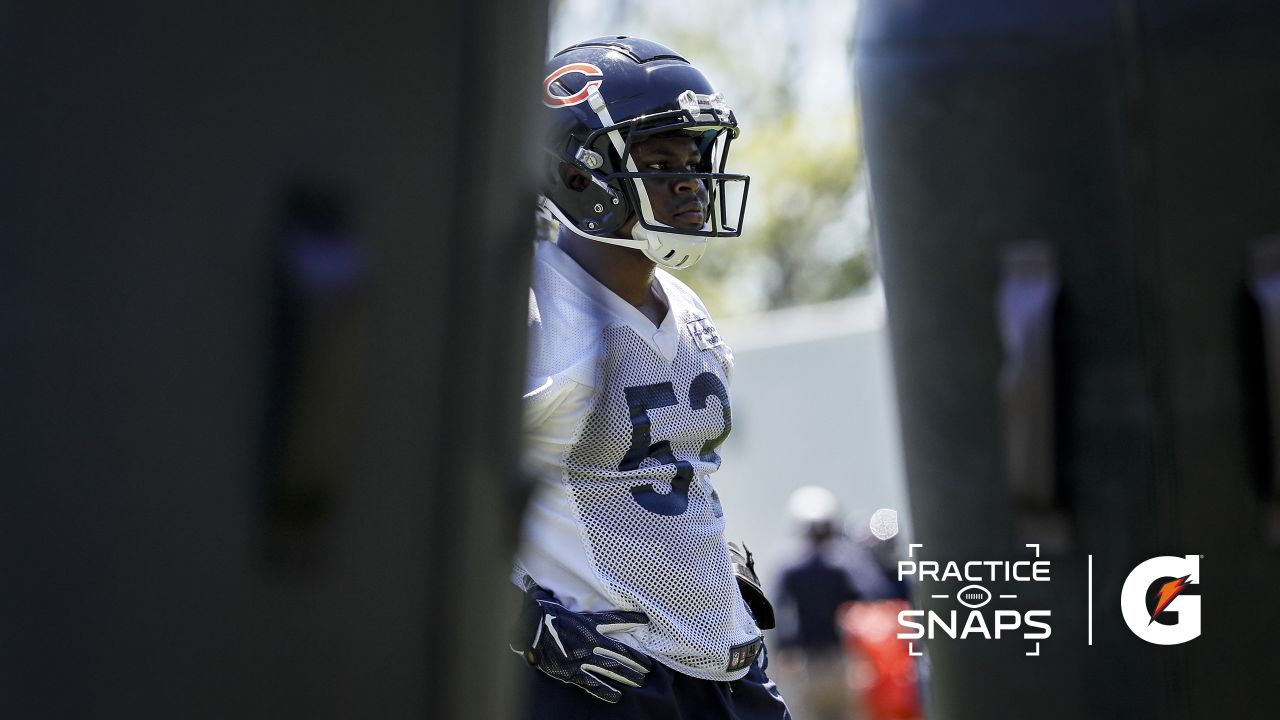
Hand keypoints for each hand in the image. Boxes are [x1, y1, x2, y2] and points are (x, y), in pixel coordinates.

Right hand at [511, 586, 652, 702]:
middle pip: (620, 651)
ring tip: (640, 681)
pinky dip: (605, 691)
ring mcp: (583, 658)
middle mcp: (591, 641)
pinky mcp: (573, 673)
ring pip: (612, 668)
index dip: (633, 621)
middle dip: (636, 659)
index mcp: (588, 622)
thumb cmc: (538, 614)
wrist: (526, 632)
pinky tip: (617, 697)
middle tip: (649, 666)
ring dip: (628, 675)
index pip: (616, 621)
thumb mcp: (550, 599)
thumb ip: (552, 593)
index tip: (646, 621)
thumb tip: (540, 583)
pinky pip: (593, 684)